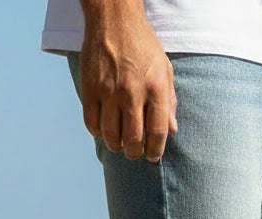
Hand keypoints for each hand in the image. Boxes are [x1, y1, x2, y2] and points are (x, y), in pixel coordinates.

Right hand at [79, 0, 177, 161]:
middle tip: (134, 152)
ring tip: (119, 145)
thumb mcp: (164, 69)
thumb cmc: (143, 45)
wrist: (114, 19)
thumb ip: (169, 101)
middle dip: (135, 153)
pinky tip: (104, 130)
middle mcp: (132, 91)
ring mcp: (109, 90)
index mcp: (155, 87)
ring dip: (116, 146)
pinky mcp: (90, 87)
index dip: (155, 150)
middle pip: (133, 139)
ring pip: (111, 135)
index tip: (152, 156)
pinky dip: (98, 132)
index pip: (158, 131)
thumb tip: (172, 131)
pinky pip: (92, 123)